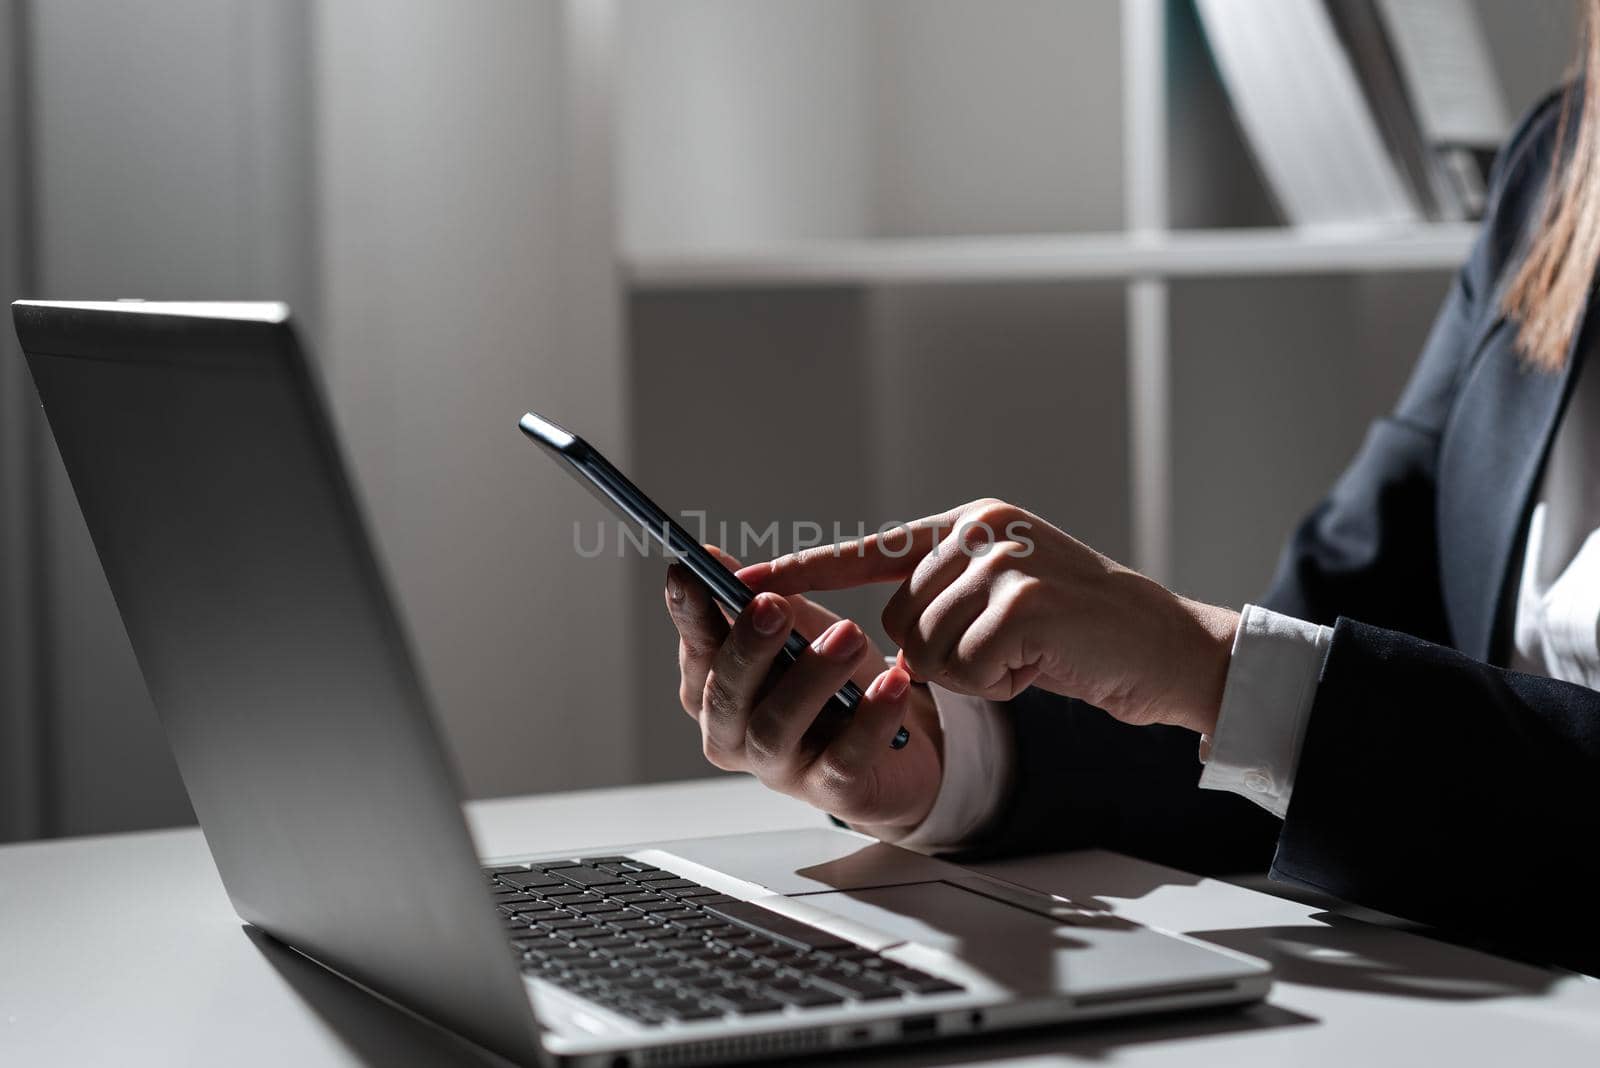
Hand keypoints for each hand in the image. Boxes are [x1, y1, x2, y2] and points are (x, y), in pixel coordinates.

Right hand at [663, 547, 943, 834]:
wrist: (899, 749)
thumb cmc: (835, 683)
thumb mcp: (797, 631)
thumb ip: (755, 599)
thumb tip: (711, 557)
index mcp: (716, 691)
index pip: (697, 650)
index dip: (689, 614)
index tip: (687, 571)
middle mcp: (734, 735)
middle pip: (726, 696)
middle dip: (747, 648)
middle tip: (772, 605)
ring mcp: (779, 769)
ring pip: (776, 728)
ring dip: (811, 678)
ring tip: (848, 634)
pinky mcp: (832, 792)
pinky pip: (844, 759)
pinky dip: (870, 719)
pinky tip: (893, 682)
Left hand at [740, 499, 1237, 735]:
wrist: (1170, 650)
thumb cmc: (1082, 637)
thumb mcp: (1005, 598)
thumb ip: (944, 598)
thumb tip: (880, 640)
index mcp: (971, 522)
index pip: (869, 549)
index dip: (803, 572)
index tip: (742, 586)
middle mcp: (982, 529)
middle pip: (896, 619)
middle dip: (941, 655)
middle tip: (1008, 650)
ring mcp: (1004, 561)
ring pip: (924, 648)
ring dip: (974, 672)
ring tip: (1030, 655)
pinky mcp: (1025, 603)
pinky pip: (964, 668)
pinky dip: (1001, 684)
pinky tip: (1043, 665)